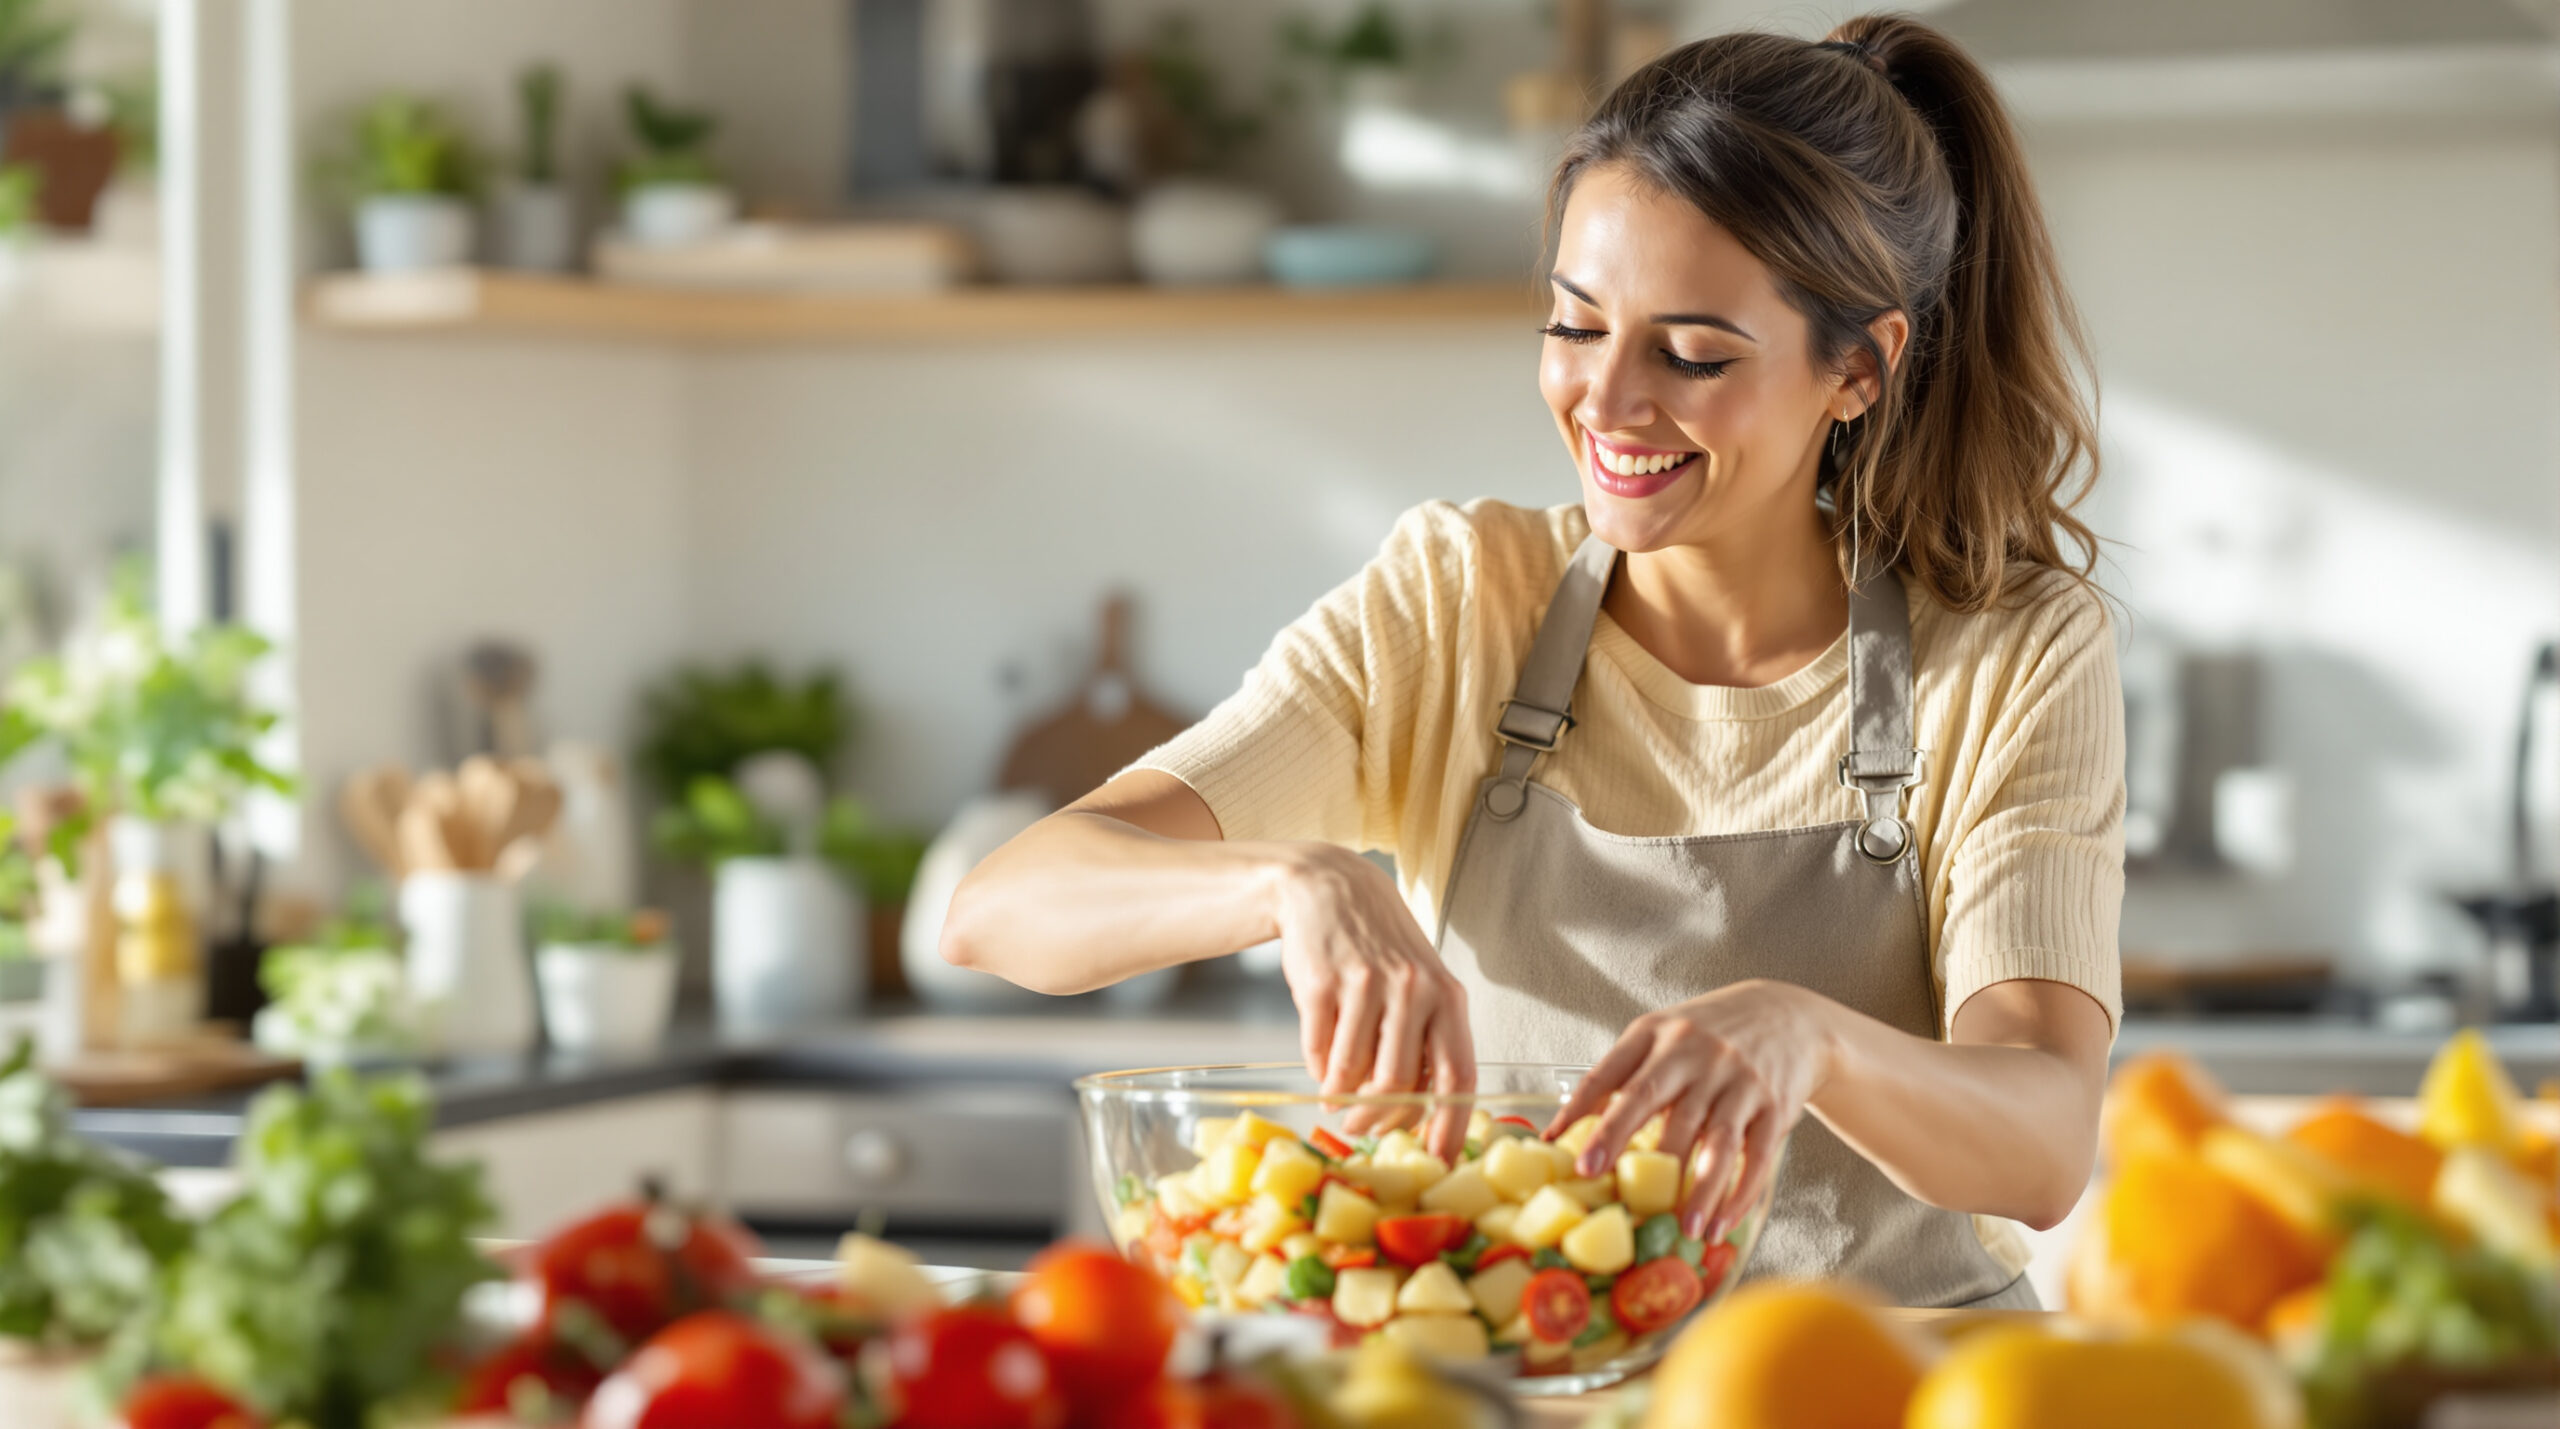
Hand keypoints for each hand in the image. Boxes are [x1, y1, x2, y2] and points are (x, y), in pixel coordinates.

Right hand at [1271, 843, 1474, 1159]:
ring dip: (1342, 1097)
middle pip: (1398, 1084)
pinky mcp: (1320, 984)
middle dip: (1378, 1118)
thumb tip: (1421, 1116)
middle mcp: (1412, 988)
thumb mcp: (1420, 986)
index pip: (1457, 1075)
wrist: (1330, 889)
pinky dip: (1318, 1068)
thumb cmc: (1381, 949)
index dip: (1450, 1126)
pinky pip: (1319, 1052)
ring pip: (1353, 1073)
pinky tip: (1321, 1061)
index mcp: (1446, 996)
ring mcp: (1364, 985)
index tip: (1440, 1161)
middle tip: (1362, 1126)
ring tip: (1337, 1096)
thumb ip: (1426, 1042)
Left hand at [1544, 979, 1837, 1240]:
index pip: (1609, 1071)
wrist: (1787, 1017)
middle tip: (1599, 1179)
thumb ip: (1624, 1076)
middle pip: (1652, 1098)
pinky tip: (1721, 1224)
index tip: (1557, 1145)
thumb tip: (1571, 1128)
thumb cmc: (1710, 1036)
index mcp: (1656, 1035)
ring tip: (1682, 1228)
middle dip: (1620, 1138)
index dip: (1581, 1108)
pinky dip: (1738, 1195)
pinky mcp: (1774, 1105)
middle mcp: (1694, 1054)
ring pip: (1713, 1139)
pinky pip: (1755, 1156)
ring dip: (1697, 1188)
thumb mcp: (1663, 1037)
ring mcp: (1737, 1079)